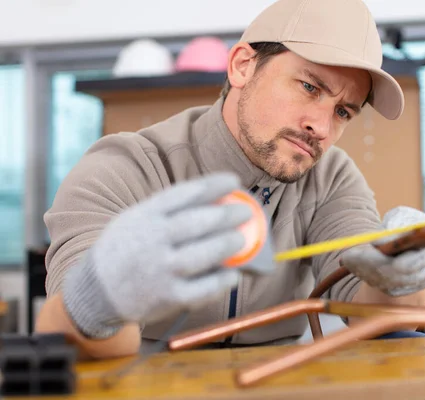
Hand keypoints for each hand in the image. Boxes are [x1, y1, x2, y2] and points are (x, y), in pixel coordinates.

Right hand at [62, 172, 269, 338]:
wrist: (95, 291)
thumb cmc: (126, 249)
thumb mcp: (136, 220)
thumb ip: (168, 212)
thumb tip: (216, 202)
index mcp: (144, 216)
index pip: (184, 195)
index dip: (213, 186)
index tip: (234, 181)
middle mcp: (151, 241)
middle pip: (198, 222)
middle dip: (227, 214)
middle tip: (246, 212)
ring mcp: (160, 271)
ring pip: (203, 255)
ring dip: (228, 244)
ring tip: (241, 239)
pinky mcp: (168, 298)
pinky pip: (203, 288)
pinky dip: (222, 280)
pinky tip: (233, 274)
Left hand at [340, 206, 424, 296]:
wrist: (407, 238)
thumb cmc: (406, 223)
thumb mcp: (401, 216)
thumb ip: (393, 225)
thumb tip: (377, 242)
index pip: (411, 263)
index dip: (389, 260)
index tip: (368, 250)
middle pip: (395, 276)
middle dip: (368, 266)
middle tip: (347, 256)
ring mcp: (416, 284)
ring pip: (385, 283)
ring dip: (362, 271)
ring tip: (347, 258)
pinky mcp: (402, 290)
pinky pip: (381, 286)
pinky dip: (365, 275)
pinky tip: (354, 265)